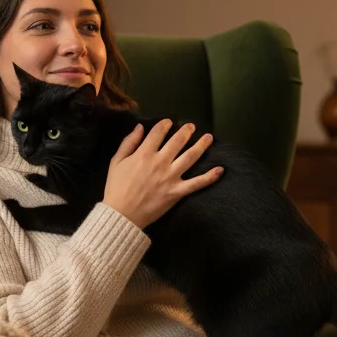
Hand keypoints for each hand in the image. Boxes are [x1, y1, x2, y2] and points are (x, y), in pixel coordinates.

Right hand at [102, 119, 220, 227]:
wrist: (122, 214)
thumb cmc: (117, 188)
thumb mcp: (116, 161)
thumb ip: (128, 142)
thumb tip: (140, 127)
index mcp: (144, 154)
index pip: (158, 133)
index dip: (165, 125)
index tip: (169, 122)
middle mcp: (160, 162)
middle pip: (178, 141)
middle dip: (186, 131)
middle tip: (192, 126)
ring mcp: (171, 177)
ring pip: (190, 157)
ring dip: (201, 145)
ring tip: (209, 137)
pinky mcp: (177, 192)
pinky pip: (197, 183)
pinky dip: (210, 177)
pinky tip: (220, 170)